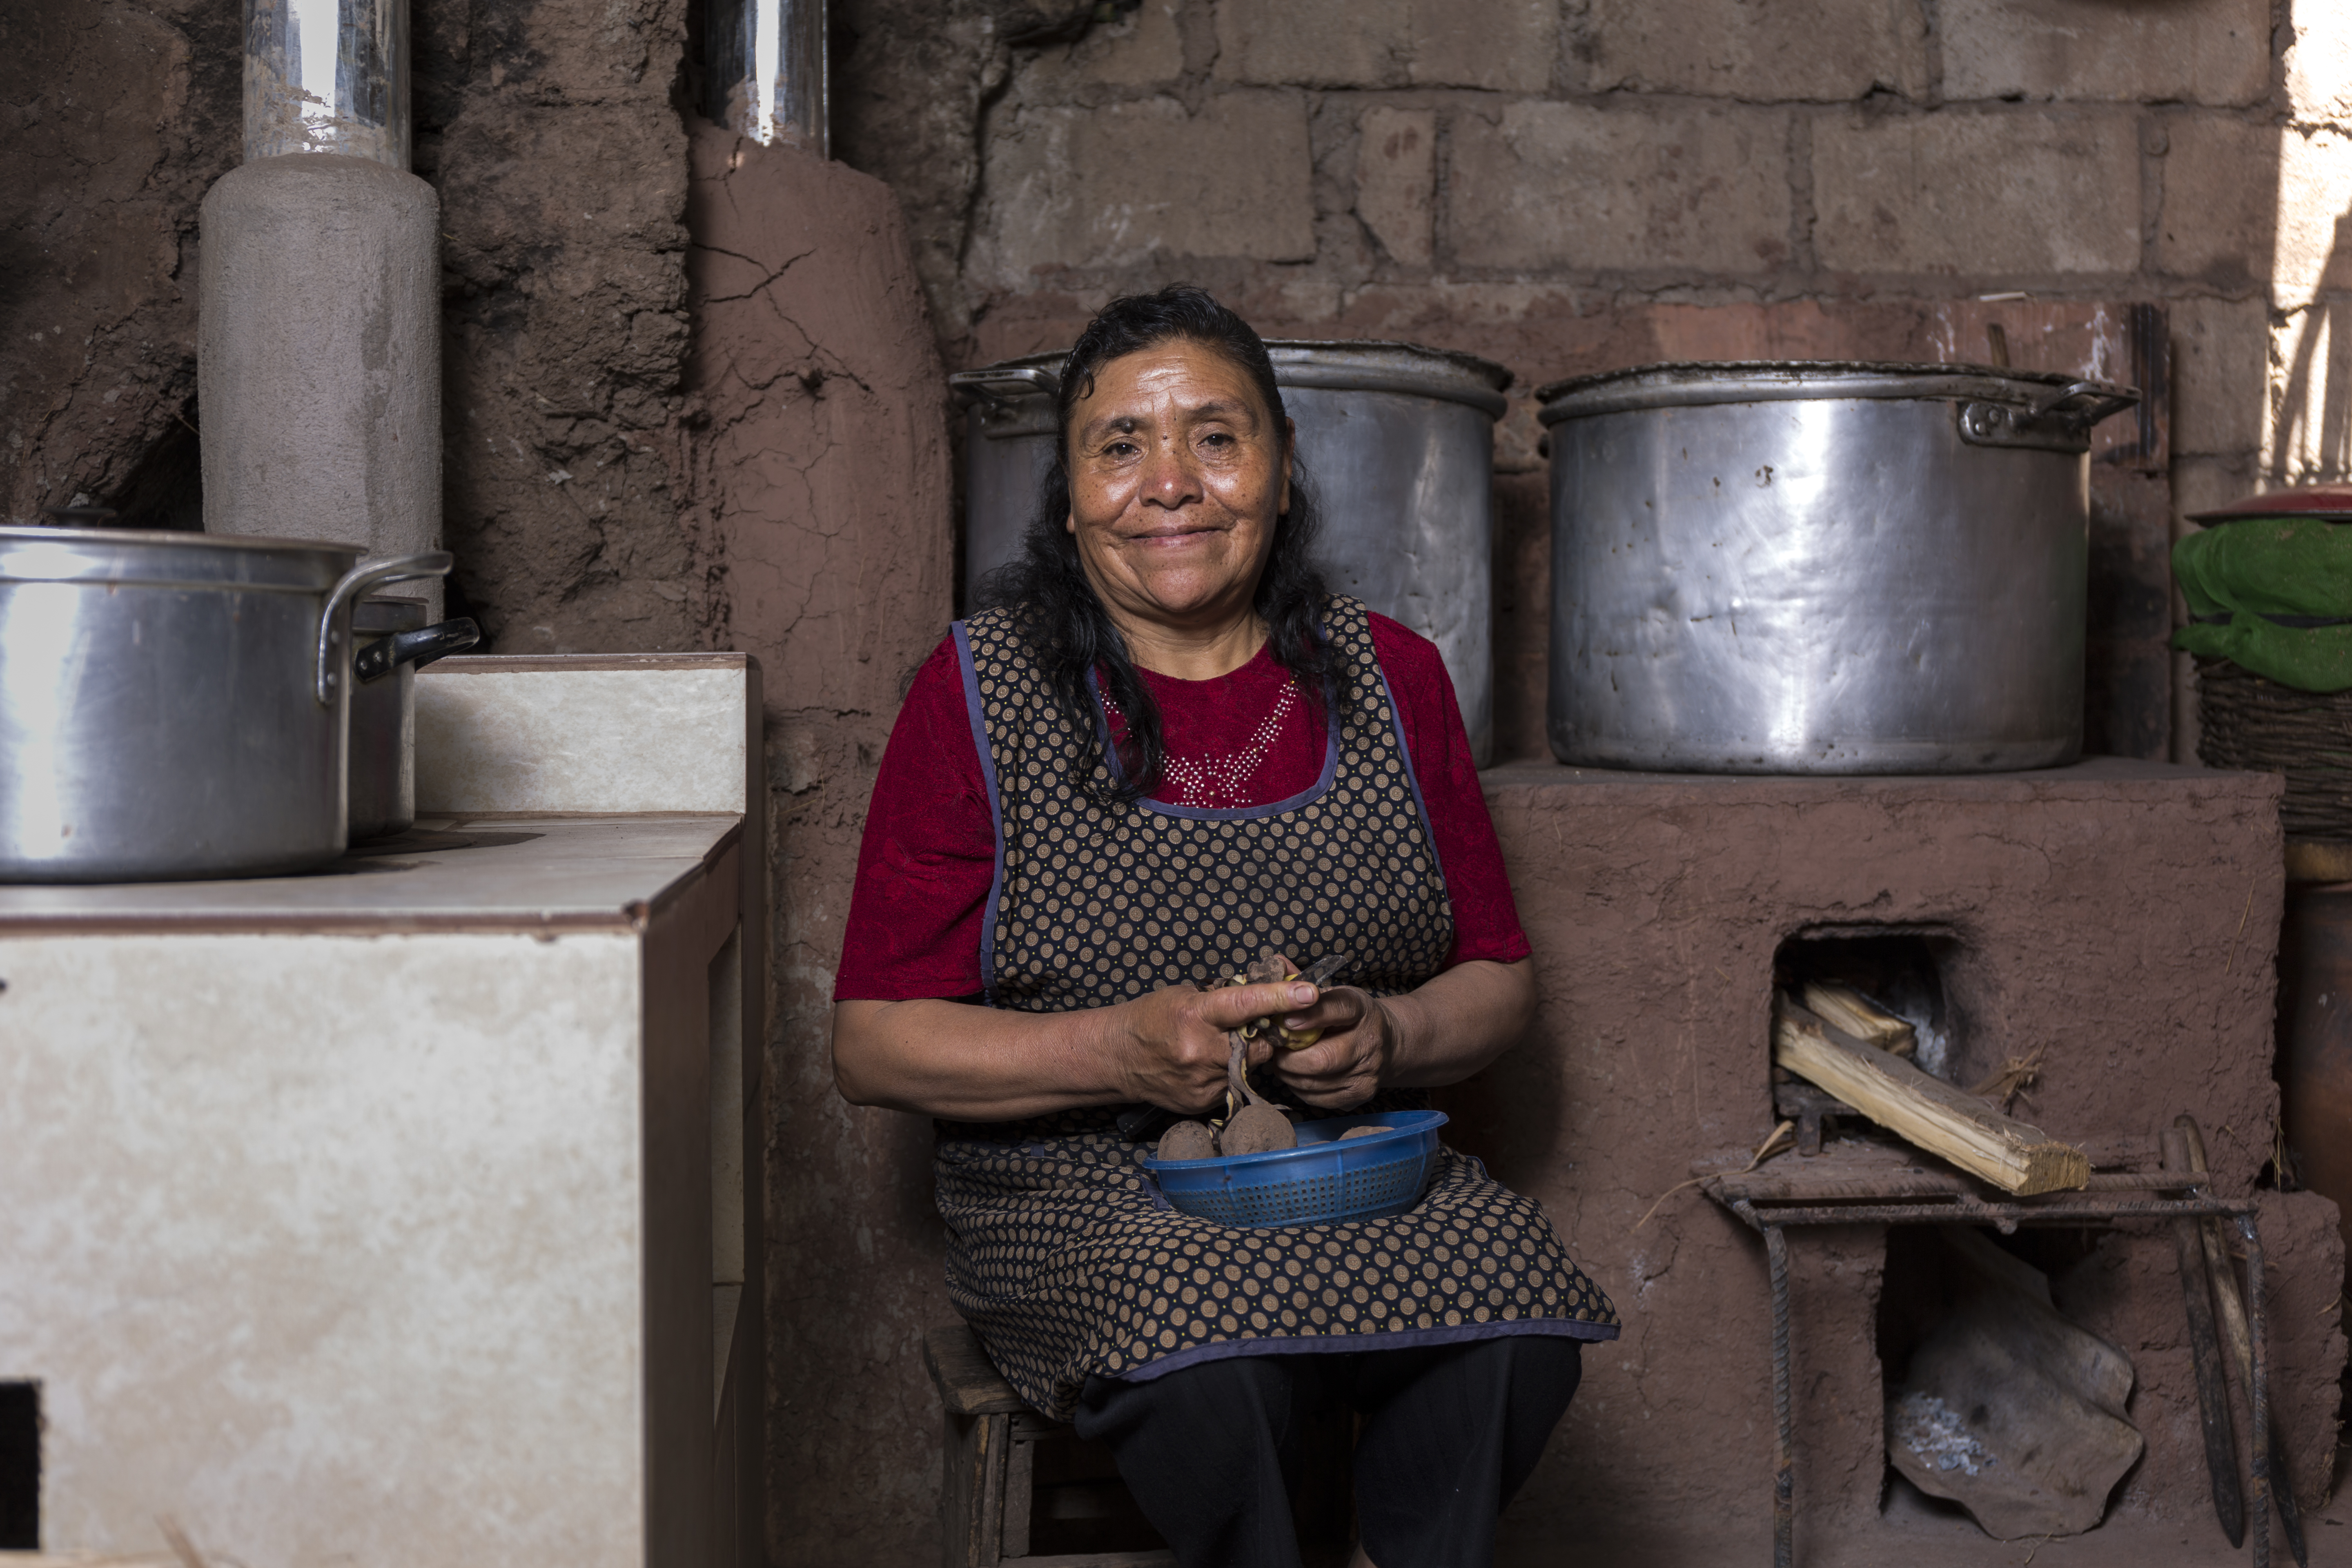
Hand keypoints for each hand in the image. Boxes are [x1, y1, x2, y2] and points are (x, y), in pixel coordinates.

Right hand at [1111, 978, 1320, 1113]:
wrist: (1116, 1058)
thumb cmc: (1150, 1018)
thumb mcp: (1184, 995)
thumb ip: (1223, 998)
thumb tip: (1263, 994)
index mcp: (1194, 1015)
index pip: (1245, 1005)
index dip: (1280, 998)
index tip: (1310, 993)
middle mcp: (1201, 1051)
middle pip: (1258, 1044)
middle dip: (1264, 1034)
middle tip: (1256, 1025)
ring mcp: (1202, 1081)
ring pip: (1248, 1066)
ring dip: (1244, 1054)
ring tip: (1218, 1045)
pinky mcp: (1202, 1101)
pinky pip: (1233, 1083)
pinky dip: (1228, 1072)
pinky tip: (1206, 1065)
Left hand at [1268, 985, 1392, 1109]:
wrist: (1388, 1044)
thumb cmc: (1351, 1018)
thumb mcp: (1337, 996)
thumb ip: (1309, 995)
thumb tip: (1277, 987)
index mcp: (1362, 1010)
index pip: (1337, 1010)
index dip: (1309, 1017)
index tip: (1285, 1020)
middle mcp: (1369, 1043)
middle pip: (1321, 1059)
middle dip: (1288, 1057)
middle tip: (1275, 1050)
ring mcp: (1367, 1074)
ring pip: (1313, 1083)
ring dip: (1289, 1074)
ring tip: (1283, 1061)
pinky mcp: (1360, 1095)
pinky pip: (1316, 1098)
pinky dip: (1299, 1088)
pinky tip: (1299, 1075)